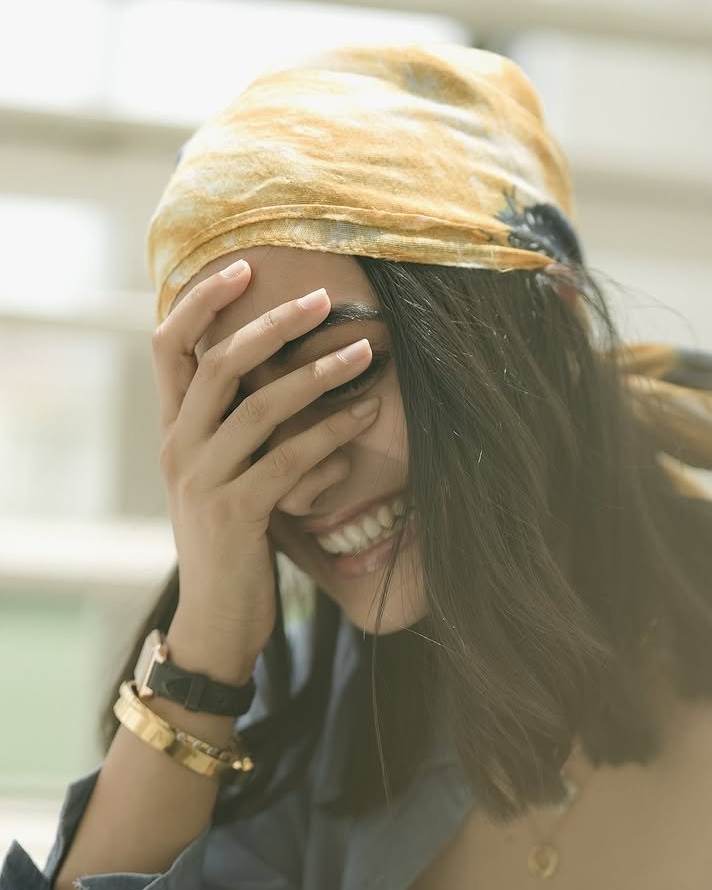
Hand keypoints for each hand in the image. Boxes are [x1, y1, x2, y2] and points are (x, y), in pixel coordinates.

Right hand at [152, 259, 377, 675]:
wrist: (215, 623)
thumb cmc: (233, 544)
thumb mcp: (223, 477)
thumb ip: (236, 430)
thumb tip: (281, 375)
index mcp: (173, 431)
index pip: (168, 346)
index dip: (200, 302)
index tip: (244, 267)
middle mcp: (179, 448)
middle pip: (218, 362)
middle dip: (273, 324)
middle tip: (323, 299)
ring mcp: (203, 480)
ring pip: (260, 408)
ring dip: (319, 375)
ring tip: (365, 354)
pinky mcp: (236, 514)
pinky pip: (289, 461)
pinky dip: (331, 435)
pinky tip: (365, 420)